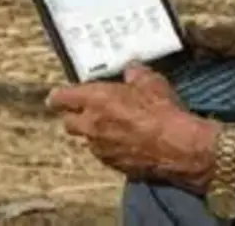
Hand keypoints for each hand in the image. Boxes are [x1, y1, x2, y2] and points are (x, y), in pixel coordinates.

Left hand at [46, 62, 218, 189]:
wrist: (177, 147)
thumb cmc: (161, 111)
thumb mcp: (150, 81)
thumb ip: (135, 74)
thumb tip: (131, 70)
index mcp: (95, 100)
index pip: (61, 98)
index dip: (58, 96)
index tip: (57, 95)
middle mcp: (91, 125)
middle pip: (68, 122)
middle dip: (74, 116)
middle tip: (86, 110)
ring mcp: (100, 148)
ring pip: (87, 139)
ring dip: (93, 133)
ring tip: (111, 126)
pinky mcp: (113, 165)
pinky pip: (103, 153)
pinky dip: (109, 147)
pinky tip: (126, 141)